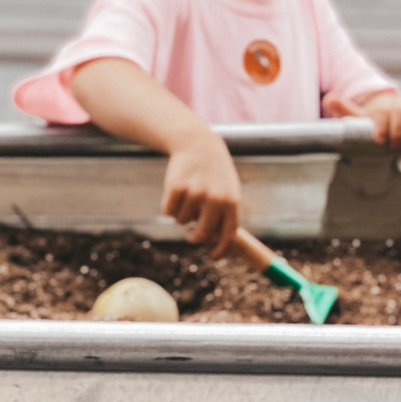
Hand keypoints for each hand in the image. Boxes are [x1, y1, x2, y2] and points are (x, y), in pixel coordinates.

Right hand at [162, 130, 242, 252]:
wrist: (197, 144)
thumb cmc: (214, 173)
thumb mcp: (227, 190)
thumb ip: (224, 215)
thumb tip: (214, 242)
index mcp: (231, 202)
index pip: (228, 235)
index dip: (220, 250)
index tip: (212, 257)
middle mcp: (214, 199)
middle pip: (202, 234)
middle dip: (194, 238)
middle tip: (191, 234)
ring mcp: (195, 193)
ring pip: (182, 221)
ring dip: (182, 214)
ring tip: (188, 195)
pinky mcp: (176, 188)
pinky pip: (169, 211)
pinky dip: (170, 206)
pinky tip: (176, 191)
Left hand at [324, 90, 400, 147]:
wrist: (392, 112)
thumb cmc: (375, 119)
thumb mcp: (360, 116)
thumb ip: (345, 109)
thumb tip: (327, 98)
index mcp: (382, 106)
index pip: (382, 113)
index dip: (381, 126)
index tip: (378, 138)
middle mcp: (400, 105)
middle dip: (397, 130)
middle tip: (393, 145)